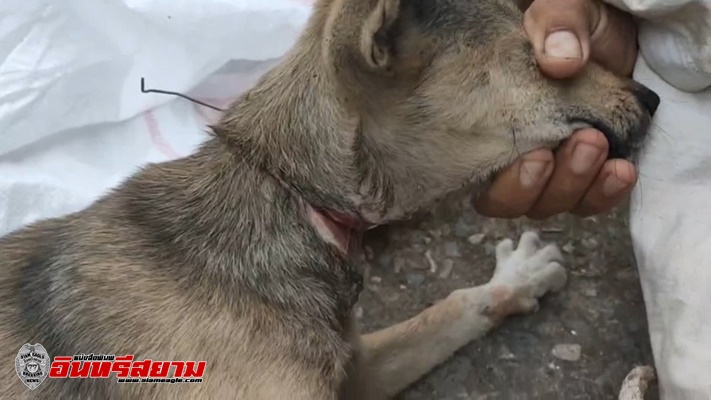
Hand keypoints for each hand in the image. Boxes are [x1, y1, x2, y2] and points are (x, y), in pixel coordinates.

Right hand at [473, 0, 638, 218]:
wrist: (613, 31)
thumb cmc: (572, 25)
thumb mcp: (558, 11)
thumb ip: (554, 26)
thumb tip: (560, 61)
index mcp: (488, 128)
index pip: (480, 179)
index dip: (506, 184)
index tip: (537, 154)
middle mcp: (514, 157)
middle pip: (514, 202)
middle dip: (544, 185)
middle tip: (581, 140)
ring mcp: (554, 170)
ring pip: (553, 204)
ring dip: (577, 184)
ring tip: (600, 143)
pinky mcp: (591, 172)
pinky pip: (593, 201)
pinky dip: (607, 192)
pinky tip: (621, 170)